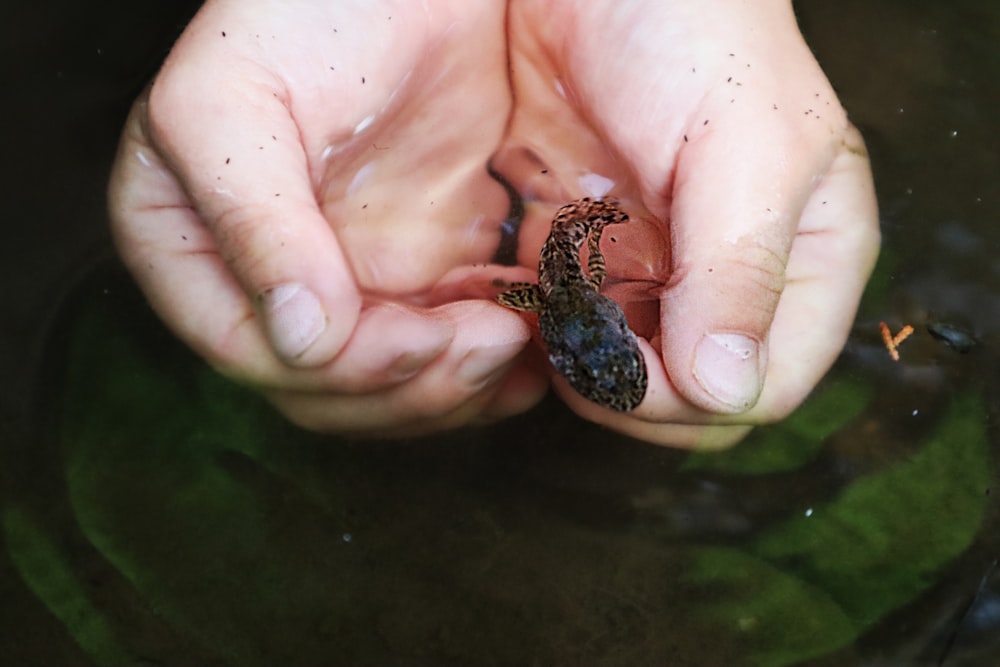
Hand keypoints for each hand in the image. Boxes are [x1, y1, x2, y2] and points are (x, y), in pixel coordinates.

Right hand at [108, 0, 546, 435]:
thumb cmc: (308, 8)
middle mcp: (267, 279)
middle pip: (323, 387)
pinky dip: (488, 369)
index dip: (334, 370)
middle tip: (485, 344)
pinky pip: (446, 351)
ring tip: (516, 344)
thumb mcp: (240, 97)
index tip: (413, 341)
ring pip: (388, 386)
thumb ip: (251, 217)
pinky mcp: (420, 271)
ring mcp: (348, 281)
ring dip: (454, 388)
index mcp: (188, 245)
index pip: (247, 351)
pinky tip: (534, 353)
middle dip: (407, 385)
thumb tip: (299, 339)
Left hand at [499, 0, 879, 446]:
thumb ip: (740, 266)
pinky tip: (526, 298)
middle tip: (577, 343)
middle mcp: (733, 279)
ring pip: (628, 376)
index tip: (628, 361)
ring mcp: (659, 272)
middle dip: (634, 393)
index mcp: (805, 259)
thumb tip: (727, 389)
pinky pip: (572, 332)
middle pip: (695, 398)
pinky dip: (546, 333)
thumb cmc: (693, 28)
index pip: (765, 384)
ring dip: (582, 366)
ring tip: (550, 314)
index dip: (694, 397)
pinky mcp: (592, 257)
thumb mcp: (743, 141)